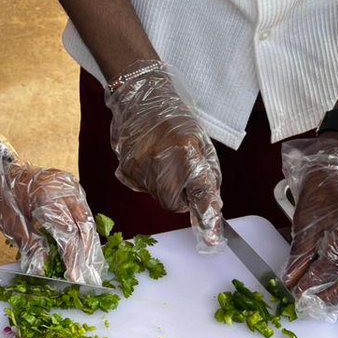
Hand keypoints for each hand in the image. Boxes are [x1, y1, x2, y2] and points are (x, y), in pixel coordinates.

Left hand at [0, 119, 105, 283]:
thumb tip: (44, 269)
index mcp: (47, 195)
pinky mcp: (69, 187)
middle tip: (90, 277)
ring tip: (91, 267)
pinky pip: (82, 212)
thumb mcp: (10, 224)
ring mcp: (68, 185)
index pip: (68, 232)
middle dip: (88, 253)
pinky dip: (83, 231)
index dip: (73, 257)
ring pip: (87, 218)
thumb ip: (31, 246)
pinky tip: (85, 249)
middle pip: (85, 225)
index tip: (74, 277)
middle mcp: (63, 187)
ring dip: (89, 244)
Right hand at [104, 61, 223, 249]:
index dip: (206, 214)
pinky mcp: (125, 169)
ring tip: (164, 159)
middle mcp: (162, 161)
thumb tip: (211, 205)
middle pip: (174, 203)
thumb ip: (208, 176)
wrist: (141, 98)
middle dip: (181, 196)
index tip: (212, 239)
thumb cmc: (176, 119)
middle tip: (181, 175)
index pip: (200, 191)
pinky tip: (148, 158)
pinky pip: (141, 187)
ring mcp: (140, 166)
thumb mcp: (201, 143)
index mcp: (187, 151)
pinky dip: (148, 179)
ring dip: (165, 186)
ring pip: (158, 196)